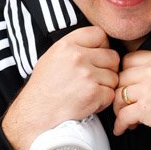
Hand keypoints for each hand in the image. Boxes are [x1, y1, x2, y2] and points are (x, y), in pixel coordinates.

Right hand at [2, 26, 119, 149]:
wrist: (35, 115)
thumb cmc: (44, 88)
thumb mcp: (52, 57)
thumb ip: (74, 47)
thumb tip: (100, 43)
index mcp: (66, 44)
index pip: (100, 34)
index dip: (102, 46)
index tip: (96, 57)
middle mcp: (77, 56)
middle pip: (112, 56)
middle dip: (107, 68)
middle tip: (94, 79)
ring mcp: (86, 75)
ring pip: (114, 76)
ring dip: (106, 86)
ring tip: (88, 92)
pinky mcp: (93, 93)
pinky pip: (111, 94)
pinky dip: (103, 101)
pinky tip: (89, 103)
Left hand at [112, 50, 150, 146]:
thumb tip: (139, 73)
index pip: (128, 60)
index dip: (124, 72)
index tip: (126, 83)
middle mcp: (150, 72)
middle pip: (120, 78)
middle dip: (120, 92)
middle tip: (125, 103)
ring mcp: (146, 91)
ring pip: (118, 97)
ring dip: (118, 109)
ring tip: (125, 117)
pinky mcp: (145, 110)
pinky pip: (122, 116)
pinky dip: (119, 125)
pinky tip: (122, 129)